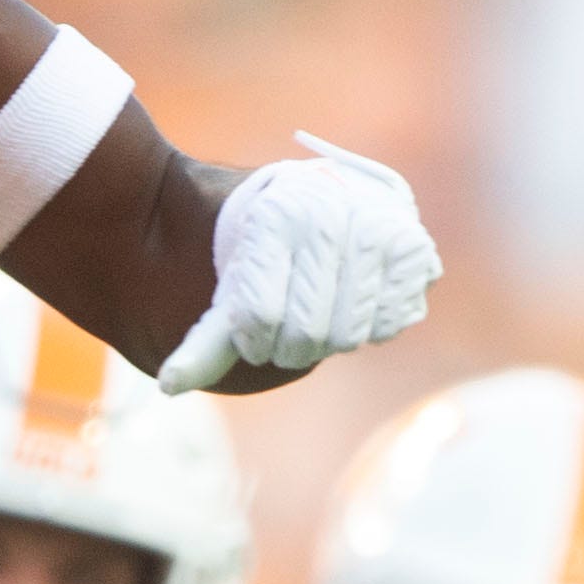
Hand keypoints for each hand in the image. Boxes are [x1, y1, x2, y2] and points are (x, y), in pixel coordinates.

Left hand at [158, 133, 440, 393]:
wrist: (320, 196)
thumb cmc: (266, 248)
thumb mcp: (231, 282)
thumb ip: (206, 340)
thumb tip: (169, 386)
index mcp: (275, 218)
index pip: (258, 316)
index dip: (251, 339)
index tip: (249, 331)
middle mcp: (330, 216)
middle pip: (309, 333)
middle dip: (291, 347)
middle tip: (286, 332)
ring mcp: (377, 229)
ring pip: (350, 335)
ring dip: (331, 339)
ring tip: (320, 312)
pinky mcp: (415, 248)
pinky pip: (391, 325)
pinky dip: (371, 327)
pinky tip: (356, 299)